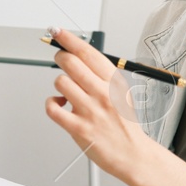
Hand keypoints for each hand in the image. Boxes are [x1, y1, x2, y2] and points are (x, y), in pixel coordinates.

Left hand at [43, 28, 155, 181]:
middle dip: (60, 58)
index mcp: (113, 82)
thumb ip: (100, 75)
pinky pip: (52, 107)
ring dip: (59, 85)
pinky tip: (60, 104)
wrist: (133, 154)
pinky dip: (52, 103)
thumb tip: (76, 55)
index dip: (68, 39)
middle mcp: (102, 93)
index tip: (56, 31)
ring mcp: (90, 110)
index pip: (88, 52)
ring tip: (67, 92)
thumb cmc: (124, 124)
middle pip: (70, 62)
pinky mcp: (78, 127)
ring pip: (60, 82)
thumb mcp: (120, 93)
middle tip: (61, 61)